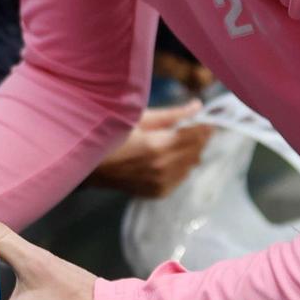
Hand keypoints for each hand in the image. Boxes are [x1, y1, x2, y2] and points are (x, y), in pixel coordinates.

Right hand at [86, 104, 209, 198]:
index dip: (205, 126)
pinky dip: (180, 167)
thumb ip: (172, 115)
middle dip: (198, 138)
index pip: (195, 135)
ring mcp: (161, 184)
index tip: (210, 119)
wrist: (90, 167)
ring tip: (177, 142)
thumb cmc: (111, 135)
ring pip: (191, 166)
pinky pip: (181, 178)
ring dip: (190, 153)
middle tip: (193, 128)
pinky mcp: (158, 193)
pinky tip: (168, 158)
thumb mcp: (139, 119)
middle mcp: (164, 168)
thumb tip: (198, 107)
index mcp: (159, 146)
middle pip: (196, 151)